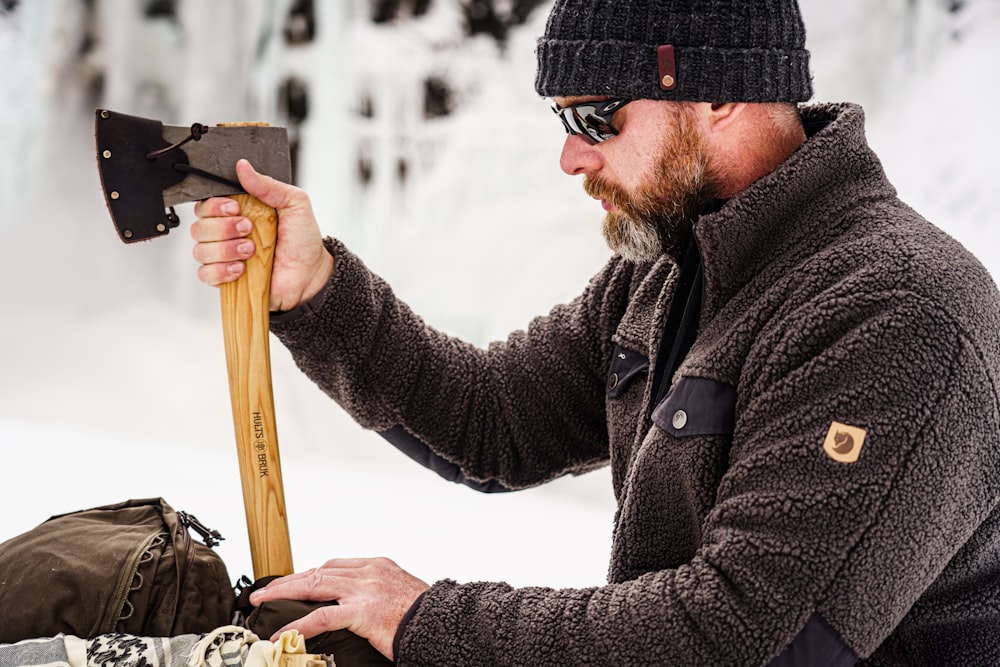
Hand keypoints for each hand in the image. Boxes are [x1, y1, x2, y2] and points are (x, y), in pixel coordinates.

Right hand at [191, 159, 334, 311]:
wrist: (312, 273)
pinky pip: (205, 274)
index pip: (206, 204)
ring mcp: (224, 257)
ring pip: (200, 250)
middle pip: (199, 226)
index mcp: (237, 212)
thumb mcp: (294, 204)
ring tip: (250, 250)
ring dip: (225, 249)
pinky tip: (241, 268)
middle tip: (248, 229)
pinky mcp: (225, 279)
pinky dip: (221, 270)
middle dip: (223, 228)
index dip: (215, 206)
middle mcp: (226, 233)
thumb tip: (243, 167)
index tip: (235, 208)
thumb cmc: (302, 240)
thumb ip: (268, 185)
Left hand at [249, 557, 429, 660]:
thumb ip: (375, 593)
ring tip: (263, 602)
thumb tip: (355, 607)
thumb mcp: (399, 594)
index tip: (292, 582)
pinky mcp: (364, 612)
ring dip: (284, 593)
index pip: (334, 565)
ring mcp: (365, 590)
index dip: (308, 573)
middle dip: (288, 580)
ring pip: (315, 584)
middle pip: (319, 570)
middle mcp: (369, 572)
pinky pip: (324, 617)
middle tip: (265, 590)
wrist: (443, 622)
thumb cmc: (424, 614)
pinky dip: (300, 625)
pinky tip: (284, 633)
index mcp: (377, 566)